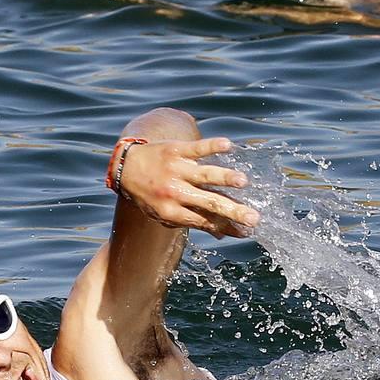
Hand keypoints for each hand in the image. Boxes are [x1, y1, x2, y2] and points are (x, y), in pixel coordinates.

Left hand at [119, 137, 260, 236]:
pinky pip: (195, 148)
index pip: (205, 221)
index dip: (226, 227)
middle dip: (233, 211)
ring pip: (204, 175)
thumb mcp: (164, 215)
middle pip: (209, 203)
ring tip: (243, 182)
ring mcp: (175, 170)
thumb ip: (193, 222)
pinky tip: (228, 145)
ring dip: (224, 178)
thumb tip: (223, 234)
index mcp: (172, 212)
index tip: (248, 230)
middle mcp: (174, 193)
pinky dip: (211, 146)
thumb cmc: (149, 195)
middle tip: (254, 217)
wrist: (125, 167)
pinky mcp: (175, 150)